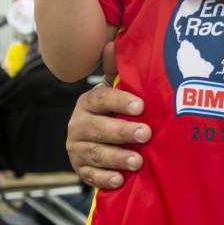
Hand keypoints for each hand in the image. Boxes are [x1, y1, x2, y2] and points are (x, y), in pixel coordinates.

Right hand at [66, 64, 151, 189]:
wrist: (100, 139)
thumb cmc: (115, 110)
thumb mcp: (116, 89)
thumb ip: (117, 70)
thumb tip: (114, 44)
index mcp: (88, 102)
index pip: (101, 98)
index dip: (120, 101)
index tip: (141, 106)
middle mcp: (77, 124)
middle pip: (98, 128)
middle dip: (123, 131)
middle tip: (146, 134)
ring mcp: (76, 148)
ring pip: (94, 153)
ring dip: (117, 157)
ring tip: (138, 161)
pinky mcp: (80, 169)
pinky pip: (89, 176)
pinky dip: (104, 179)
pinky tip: (120, 180)